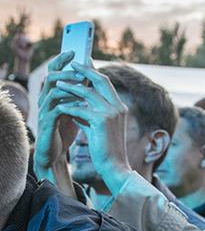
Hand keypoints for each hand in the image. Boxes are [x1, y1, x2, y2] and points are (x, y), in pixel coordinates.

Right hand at [33, 51, 82, 190]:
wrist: (55, 153)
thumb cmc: (65, 129)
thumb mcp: (75, 108)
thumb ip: (81, 93)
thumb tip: (94, 76)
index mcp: (53, 94)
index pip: (55, 72)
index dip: (63, 60)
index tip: (76, 51)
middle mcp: (46, 100)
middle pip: (51, 77)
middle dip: (66, 70)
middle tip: (79, 66)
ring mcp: (45, 111)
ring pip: (51, 91)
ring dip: (67, 86)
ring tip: (82, 84)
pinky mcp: (47, 124)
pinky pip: (55, 110)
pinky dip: (68, 105)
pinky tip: (80, 105)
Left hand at [49, 64, 134, 197]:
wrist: (114, 166)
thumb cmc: (106, 150)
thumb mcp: (100, 129)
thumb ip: (91, 116)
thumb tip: (76, 110)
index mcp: (120, 108)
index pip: (107, 84)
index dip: (94, 73)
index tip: (82, 66)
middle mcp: (118, 107)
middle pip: (101, 80)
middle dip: (85, 71)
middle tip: (71, 65)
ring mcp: (111, 113)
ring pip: (88, 93)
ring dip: (71, 87)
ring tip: (58, 83)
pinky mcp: (101, 121)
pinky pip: (80, 108)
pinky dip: (68, 107)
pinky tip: (59, 106)